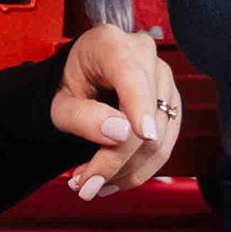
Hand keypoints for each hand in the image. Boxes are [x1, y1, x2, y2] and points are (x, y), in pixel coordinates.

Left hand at [54, 23, 182, 199]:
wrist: (80, 79)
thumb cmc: (68, 86)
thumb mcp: (59, 103)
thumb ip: (83, 117)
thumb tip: (120, 133)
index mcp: (111, 45)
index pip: (132, 77)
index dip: (140, 106)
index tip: (142, 134)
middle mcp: (145, 56)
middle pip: (145, 116)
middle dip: (116, 159)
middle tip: (84, 185)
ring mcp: (164, 79)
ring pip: (159, 136)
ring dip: (125, 170)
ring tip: (92, 185)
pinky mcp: (171, 103)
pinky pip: (165, 144)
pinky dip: (138, 169)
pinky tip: (113, 180)